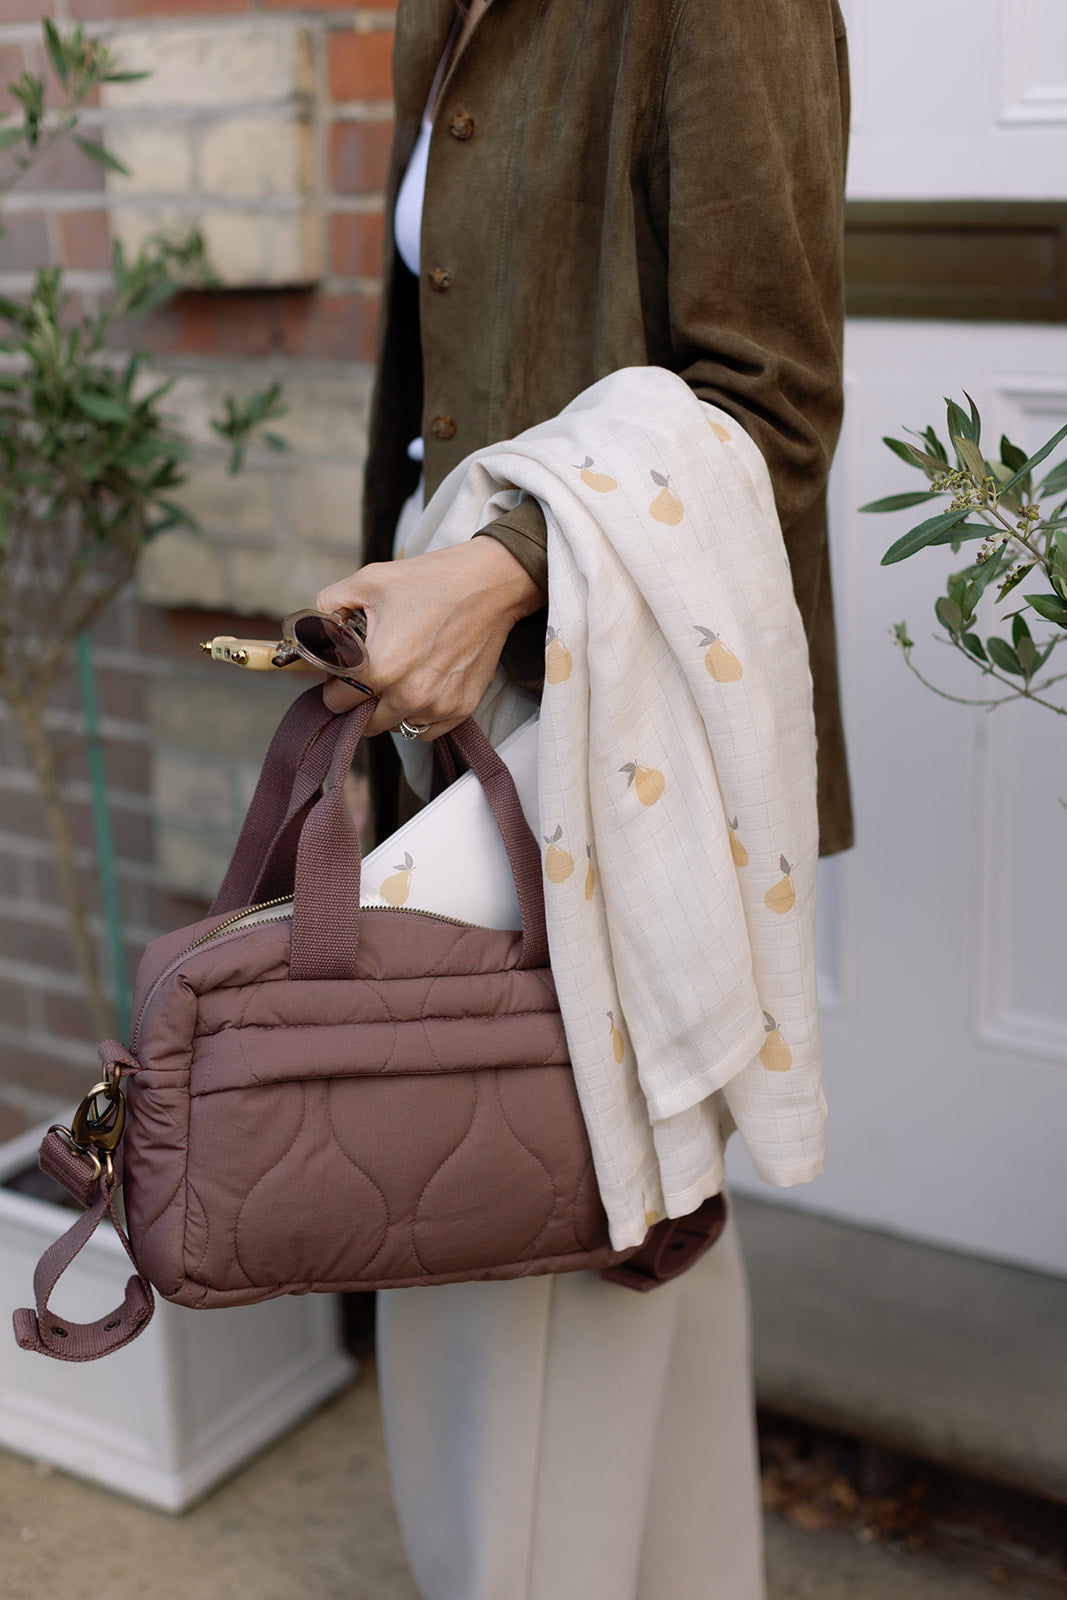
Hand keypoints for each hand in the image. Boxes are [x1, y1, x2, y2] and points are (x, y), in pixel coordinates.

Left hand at [315, 536, 543, 736]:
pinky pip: (426, 731)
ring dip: (390, 710)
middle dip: (360, 702)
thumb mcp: (368, 581)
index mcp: (379, 668)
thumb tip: (315, 626)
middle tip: (369, 676)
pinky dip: (419, 716)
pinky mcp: (461, 708)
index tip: (341, 673)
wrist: (489, 584)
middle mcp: (408, 695)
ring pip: (396, 727)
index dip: (333, 686)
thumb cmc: (430, 580)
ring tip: (400, 676)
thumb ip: (329, 604)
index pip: (337, 702)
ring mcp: (437, 706)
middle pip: (364, 723)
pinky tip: (421, 687)